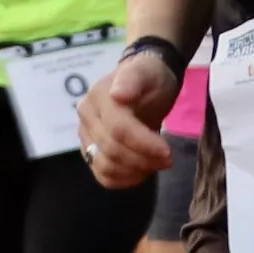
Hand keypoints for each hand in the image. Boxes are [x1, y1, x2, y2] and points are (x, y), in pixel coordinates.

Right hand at [80, 46, 179, 189]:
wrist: (144, 81)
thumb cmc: (149, 77)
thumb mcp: (147, 72)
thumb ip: (132, 80)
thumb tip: (118, 95)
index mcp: (98, 97)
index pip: (118, 129)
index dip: (143, 144)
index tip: (168, 152)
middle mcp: (86, 117)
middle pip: (112, 150)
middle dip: (143, 159)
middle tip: (168, 159)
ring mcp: (85, 135)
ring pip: (105, 166)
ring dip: (134, 171)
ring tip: (156, 164)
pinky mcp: (89, 150)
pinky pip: (101, 174)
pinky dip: (122, 180)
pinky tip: (141, 172)